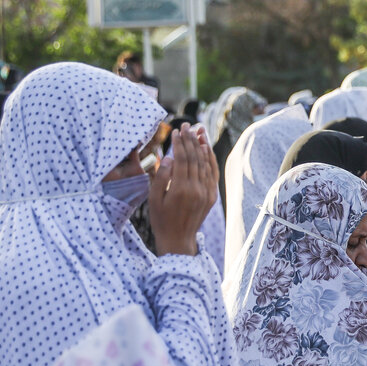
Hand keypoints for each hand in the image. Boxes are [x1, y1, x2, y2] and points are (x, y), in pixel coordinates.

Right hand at [149, 123, 215, 255]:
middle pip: (195, 158)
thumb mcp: (154, 200)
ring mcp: (206, 193)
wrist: (178, 241)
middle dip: (190, 139)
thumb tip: (168, 157)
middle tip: (186, 125)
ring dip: (202, 146)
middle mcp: (196, 189)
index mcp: (180, 190)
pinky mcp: (211, 196)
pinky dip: (210, 160)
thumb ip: (160, 178)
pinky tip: (206, 148)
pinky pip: (212, 173)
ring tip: (198, 131)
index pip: (182, 159)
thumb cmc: (161, 220)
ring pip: (205, 164)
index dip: (179, 143)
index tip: (176, 130)